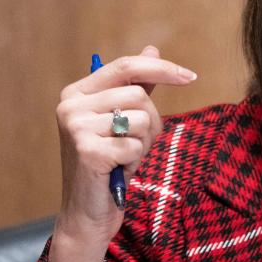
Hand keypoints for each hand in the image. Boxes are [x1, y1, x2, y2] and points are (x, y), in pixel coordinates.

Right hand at [54, 46, 196, 241]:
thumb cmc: (111, 164)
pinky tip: (117, 170)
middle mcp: (70, 105)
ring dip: (143, 142)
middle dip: (151, 122)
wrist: (89, 212)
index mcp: (77, 92)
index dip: (162, 68)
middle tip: (135, 144)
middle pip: (139, 94)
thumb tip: (152, 49)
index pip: (126, 65)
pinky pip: (135, 145)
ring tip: (123, 157)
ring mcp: (75, 128)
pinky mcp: (86, 151)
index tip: (191, 76)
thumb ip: (136, 85)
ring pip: (141, 119)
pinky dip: (135, 160)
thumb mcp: (125, 121)